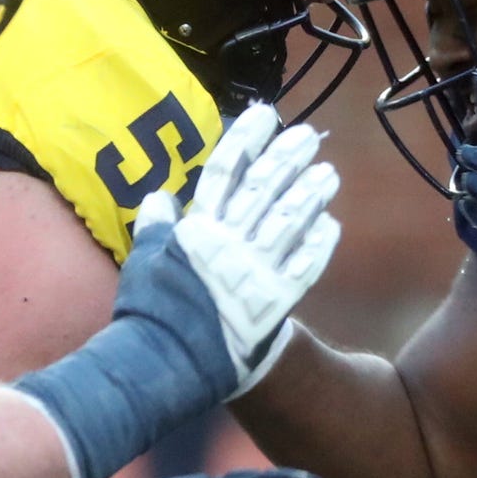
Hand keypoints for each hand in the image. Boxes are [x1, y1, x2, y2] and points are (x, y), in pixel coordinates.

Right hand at [125, 104, 340, 398]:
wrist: (166, 362)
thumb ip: (155, 227)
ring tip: (329, 173)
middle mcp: (230, 243)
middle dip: (287, 159)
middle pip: (264, 190)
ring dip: (310, 196)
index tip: (265, 116)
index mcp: (198, 229)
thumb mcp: (144, 261)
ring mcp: (255, 270)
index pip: (225, 172)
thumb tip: (158, 196)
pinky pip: (304, 267)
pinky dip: (318, 246)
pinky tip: (332, 225)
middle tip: (309, 136)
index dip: (246, 140)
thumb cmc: (151, 312)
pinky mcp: (275, 301)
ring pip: (289, 222)